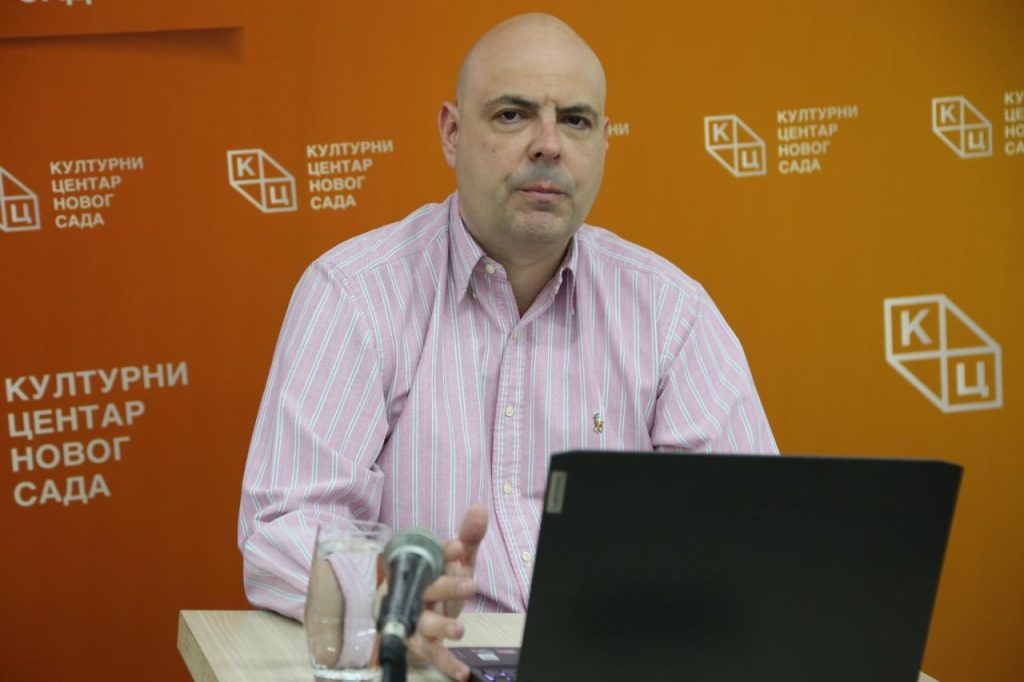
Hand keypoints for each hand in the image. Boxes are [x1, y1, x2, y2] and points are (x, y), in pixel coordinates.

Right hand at [405, 503, 487, 680]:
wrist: (412, 615)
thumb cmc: (438, 583)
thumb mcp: (458, 560)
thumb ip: (469, 536)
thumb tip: (480, 507)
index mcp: (425, 568)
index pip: (432, 556)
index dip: (445, 552)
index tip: (458, 547)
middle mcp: (417, 592)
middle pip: (428, 589)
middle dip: (447, 587)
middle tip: (469, 585)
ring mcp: (416, 618)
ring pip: (424, 623)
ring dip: (441, 626)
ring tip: (459, 630)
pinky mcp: (421, 642)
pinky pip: (432, 654)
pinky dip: (446, 663)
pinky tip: (462, 671)